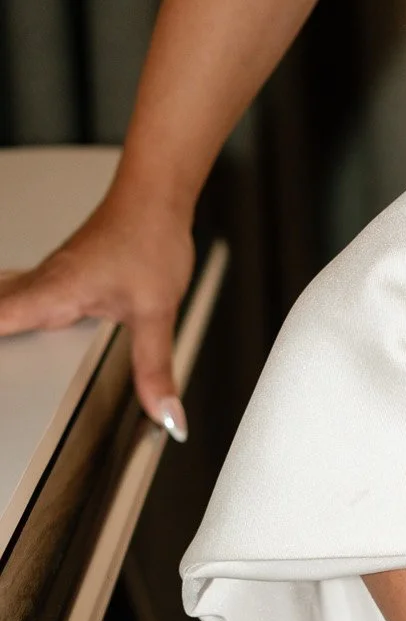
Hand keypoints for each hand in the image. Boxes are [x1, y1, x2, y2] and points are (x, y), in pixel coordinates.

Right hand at [0, 183, 195, 435]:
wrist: (156, 198)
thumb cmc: (150, 238)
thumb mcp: (156, 313)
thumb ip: (154, 367)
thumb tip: (164, 413)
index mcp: (58, 292)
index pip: (2, 318)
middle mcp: (48, 282)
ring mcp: (54, 276)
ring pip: (7, 296)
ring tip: (3, 348)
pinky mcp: (66, 273)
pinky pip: (24, 291)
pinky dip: (10, 303)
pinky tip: (14, 312)